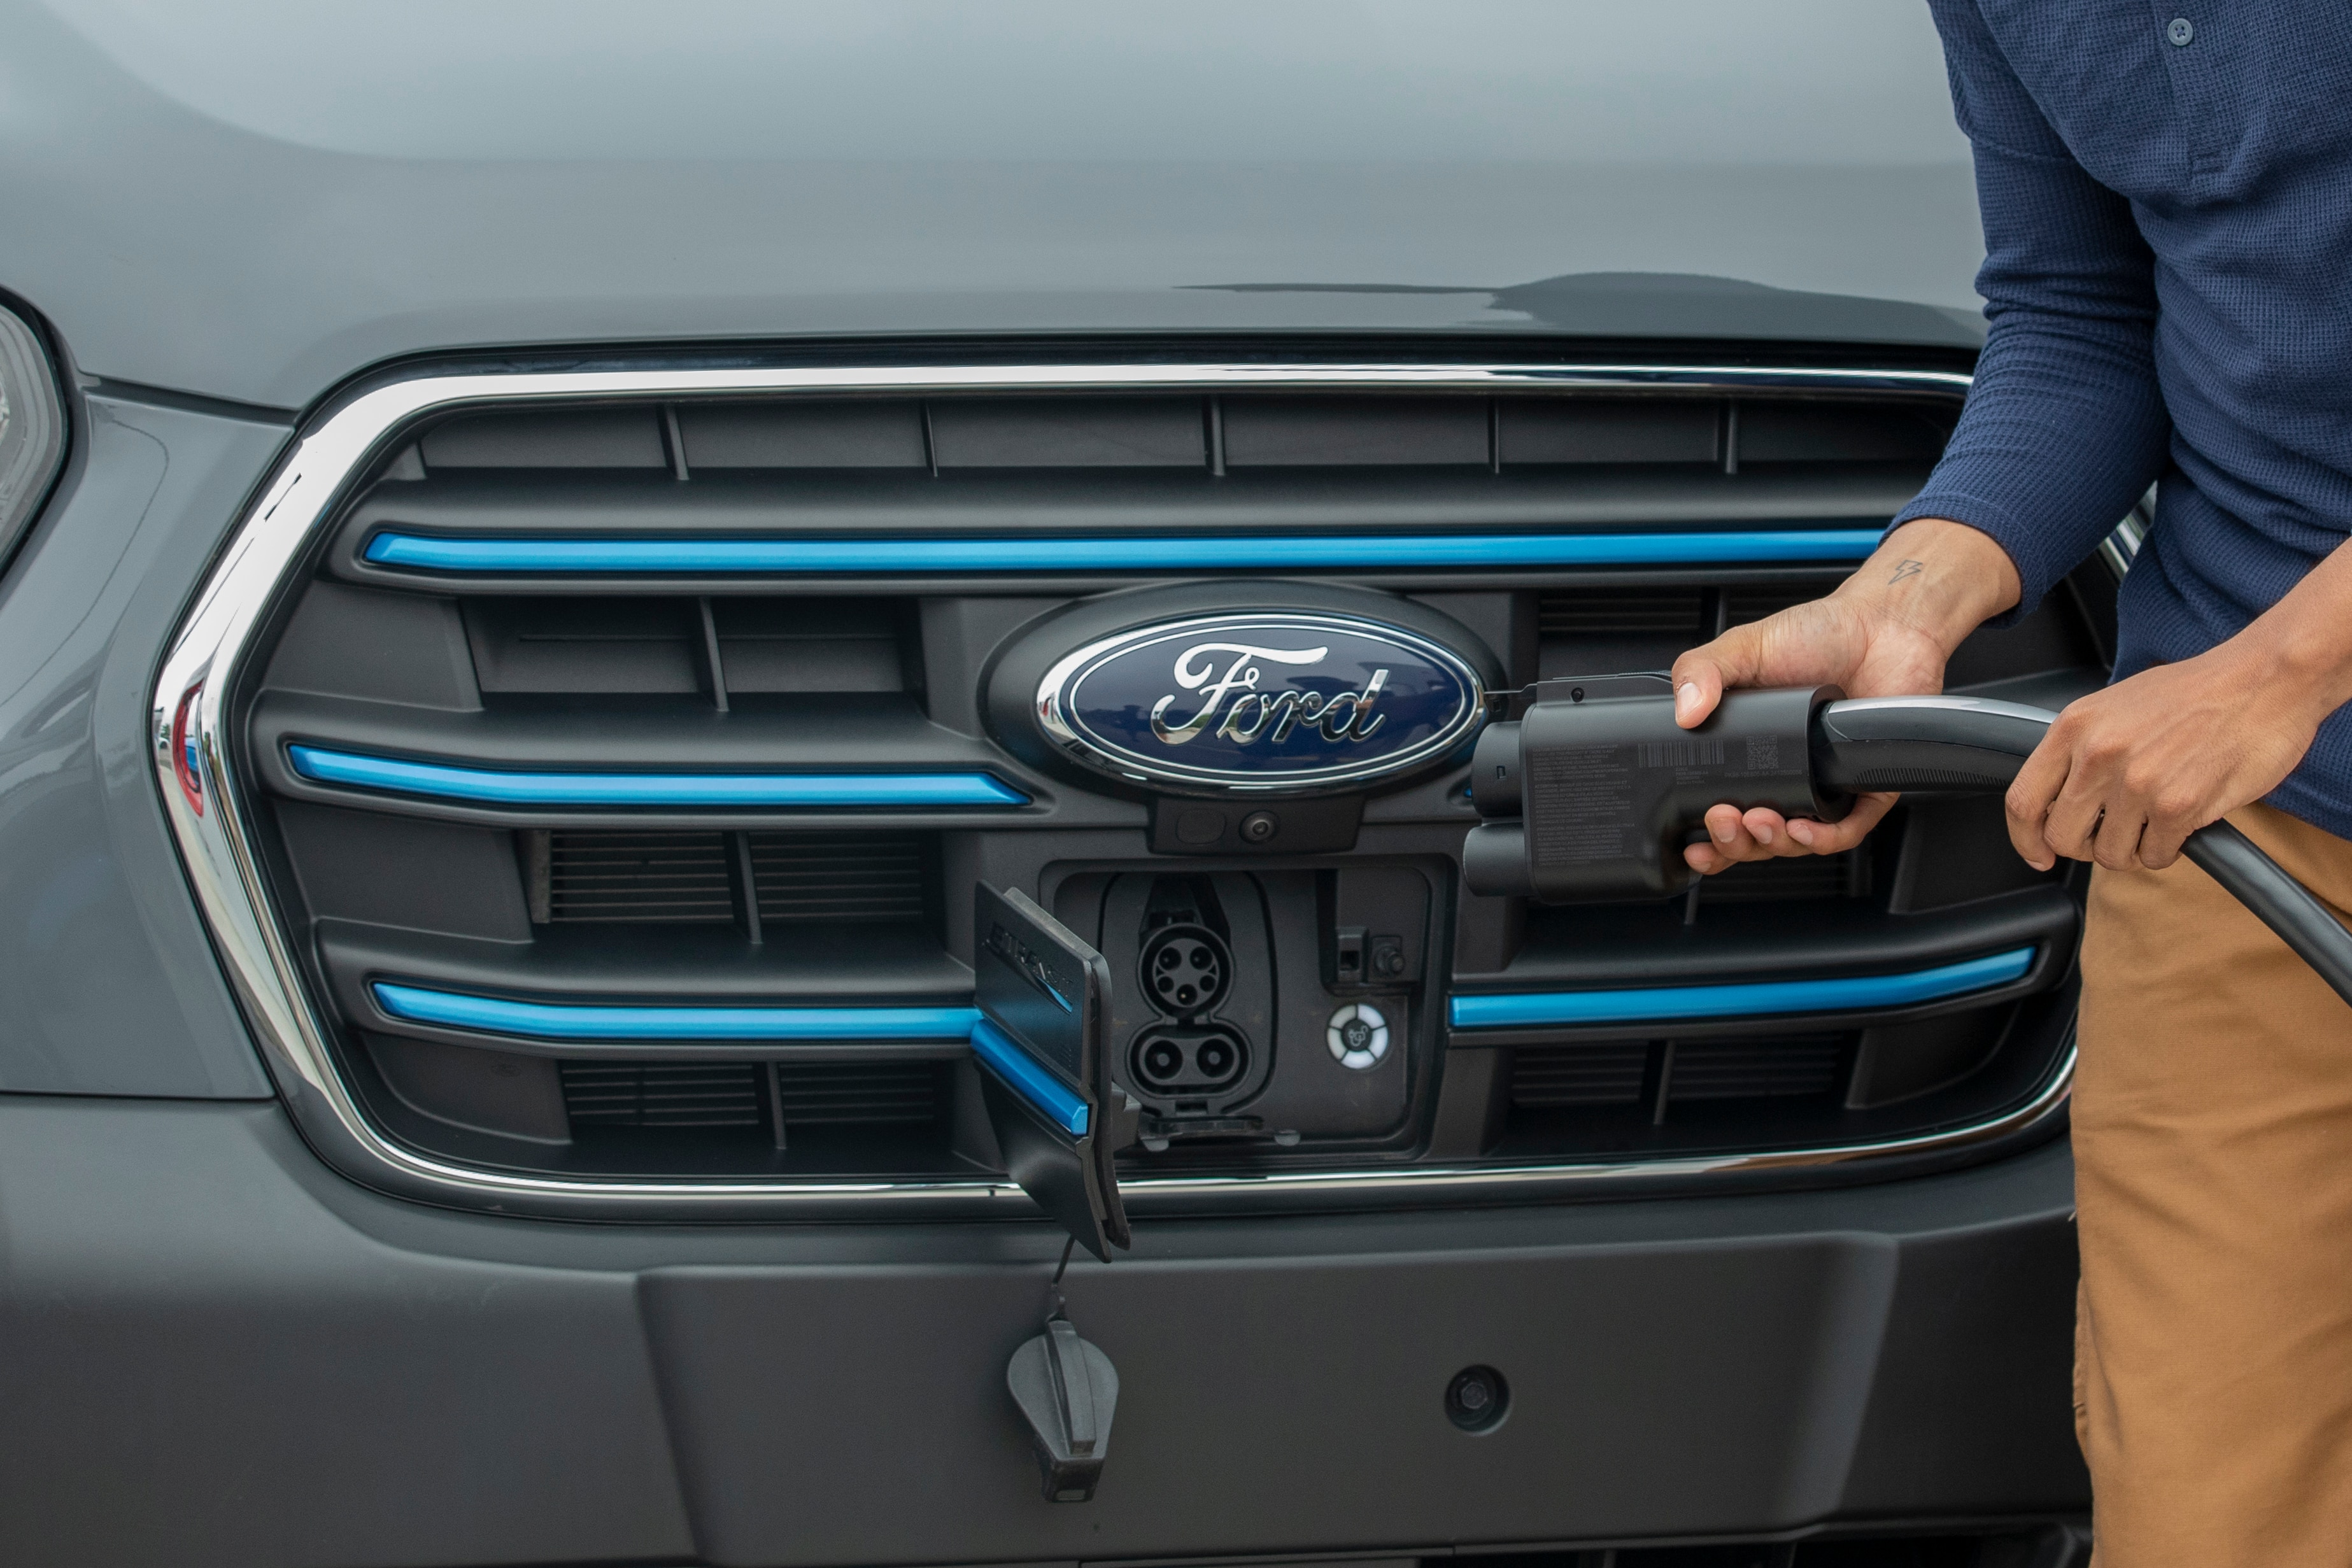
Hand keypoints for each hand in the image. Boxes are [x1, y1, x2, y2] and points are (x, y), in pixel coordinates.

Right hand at [1671, 519, 2021, 876]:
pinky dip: (1822, 839)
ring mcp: (1823, 785)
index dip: (1705, 838)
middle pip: (1751, 838)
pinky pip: (1845, 831)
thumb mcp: (1743, 647)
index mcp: (1751, 753)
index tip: (1691, 843)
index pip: (1721, 812)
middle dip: (1732, 843)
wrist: (1883, 625)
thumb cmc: (1820, 635)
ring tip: (1758, 821)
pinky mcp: (1866, 787)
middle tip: (1723, 820)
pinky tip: (1802, 829)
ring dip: (1771, 843)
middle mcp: (1786, 776)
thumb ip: (1701, 671)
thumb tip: (1683, 713)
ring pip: (1793, 841)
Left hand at [2007, 640, 2327, 870]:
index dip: (2025, 838)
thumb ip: (2082, 749)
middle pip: (2063, 836)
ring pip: (2109, 854)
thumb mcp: (2116, 706)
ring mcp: (2137, 782)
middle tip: (2115, 833)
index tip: (2037, 852)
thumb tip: (2061, 796)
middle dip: (2087, 845)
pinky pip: (2154, 856)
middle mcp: (2098, 754)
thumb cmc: (2197, 692)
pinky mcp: (2177, 806)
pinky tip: (2182, 821)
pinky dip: (2167, 849)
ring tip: (2156, 820)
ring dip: (2132, 848)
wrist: (2266, 678)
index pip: (2022, 801)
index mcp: (2075, 726)